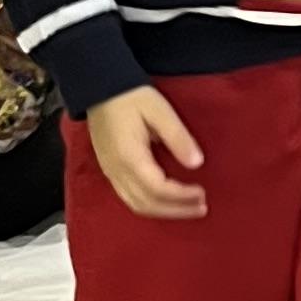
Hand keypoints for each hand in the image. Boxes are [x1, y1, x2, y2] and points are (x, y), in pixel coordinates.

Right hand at [88, 82, 207, 219]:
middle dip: (177, 210)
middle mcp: (117, 171)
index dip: (182, 196)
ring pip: (137, 205)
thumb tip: (197, 163)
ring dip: (164, 211)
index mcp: (130, 157)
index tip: (202, 193)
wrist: (99, 89)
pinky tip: (167, 201)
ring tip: (189, 208)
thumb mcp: (160, 111)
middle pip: (147, 204)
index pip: (158, 189)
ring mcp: (110, 173)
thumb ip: (178, 137)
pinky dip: (151, 205)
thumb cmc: (131, 97)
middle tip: (202, 207)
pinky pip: (129, 198)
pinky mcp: (109, 171)